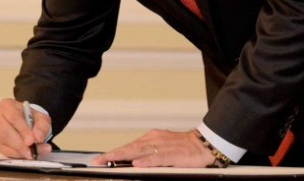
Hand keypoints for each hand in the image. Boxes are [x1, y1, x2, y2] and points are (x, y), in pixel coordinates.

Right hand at [0, 98, 52, 158]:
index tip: (31, 140)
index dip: (22, 130)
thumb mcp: (41, 117)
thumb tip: (38, 137)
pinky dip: (18, 154)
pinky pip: (6, 151)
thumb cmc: (30, 117)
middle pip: (5, 132)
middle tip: (32, 151)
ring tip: (34, 153)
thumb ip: (42, 125)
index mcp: (6, 105)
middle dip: (20, 143)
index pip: (13, 117)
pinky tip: (27, 154)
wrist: (25, 121)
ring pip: (5, 143)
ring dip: (20, 150)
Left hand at [92, 129, 214, 167]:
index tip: (99, 159)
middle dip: (112, 155)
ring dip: (123, 156)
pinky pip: (158, 158)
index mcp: (151, 138)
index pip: (128, 146)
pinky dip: (147, 161)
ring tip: (109, 160)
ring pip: (140, 151)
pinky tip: (136, 164)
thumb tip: (131, 162)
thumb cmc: (183, 148)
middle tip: (98, 160)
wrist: (205, 144)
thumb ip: (147, 154)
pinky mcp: (174, 154)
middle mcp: (155, 140)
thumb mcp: (162, 148)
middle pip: (130, 148)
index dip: (113, 153)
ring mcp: (164, 147)